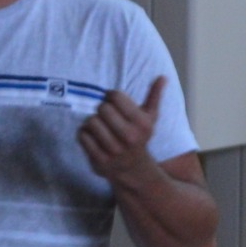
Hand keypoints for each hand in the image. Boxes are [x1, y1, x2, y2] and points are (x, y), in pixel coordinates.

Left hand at [77, 77, 174, 191]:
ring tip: (100, 127)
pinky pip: (83, 136)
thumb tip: (162, 77)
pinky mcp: (100, 160)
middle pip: (102, 108)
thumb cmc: (139, 137)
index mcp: (141, 123)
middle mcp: (129, 137)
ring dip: (92, 122)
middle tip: (106, 117)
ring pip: (91, 122)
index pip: (116, 96)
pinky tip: (93, 137)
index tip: (113, 102)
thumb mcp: (150, 117)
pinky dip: (84, 134)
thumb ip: (154, 96)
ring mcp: (114, 150)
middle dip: (102, 110)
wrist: (133, 168)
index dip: (111, 96)